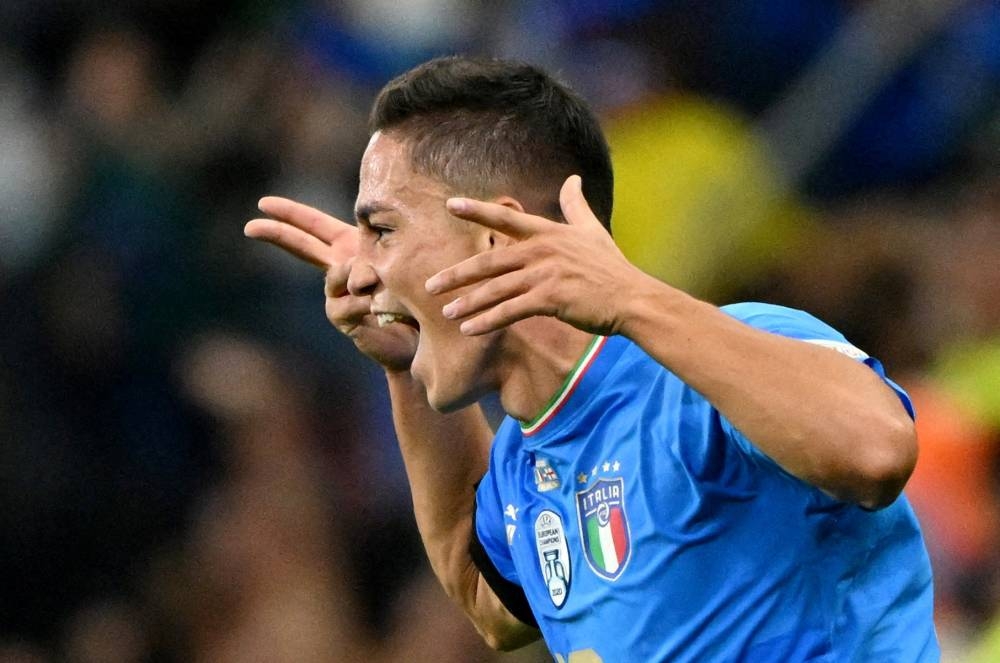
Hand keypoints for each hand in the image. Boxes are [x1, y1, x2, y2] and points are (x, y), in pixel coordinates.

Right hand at [245, 197, 416, 370]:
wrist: (423, 335)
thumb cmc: (417, 292)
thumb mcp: (398, 264)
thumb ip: (372, 261)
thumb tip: (354, 274)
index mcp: (350, 248)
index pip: (315, 226)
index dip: (290, 214)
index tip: (263, 203)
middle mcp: (339, 271)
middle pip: (302, 247)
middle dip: (277, 234)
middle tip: (249, 227)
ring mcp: (338, 296)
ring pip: (336, 278)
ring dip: (358, 278)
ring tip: (380, 282)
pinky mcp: (345, 319)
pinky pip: (349, 304)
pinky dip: (367, 303)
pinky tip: (381, 307)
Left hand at [425, 176, 640, 336]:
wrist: (631, 298)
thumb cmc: (611, 268)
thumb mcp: (593, 230)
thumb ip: (576, 205)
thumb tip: (573, 178)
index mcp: (547, 233)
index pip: (505, 219)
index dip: (477, 210)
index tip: (450, 205)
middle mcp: (541, 250)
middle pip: (488, 261)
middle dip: (456, 274)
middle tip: (430, 285)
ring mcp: (545, 274)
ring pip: (495, 289)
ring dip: (467, 302)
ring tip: (445, 312)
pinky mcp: (550, 298)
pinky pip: (510, 311)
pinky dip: (487, 321)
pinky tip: (469, 329)